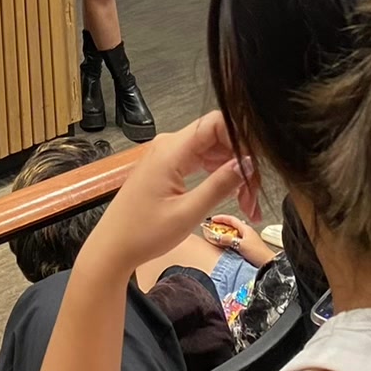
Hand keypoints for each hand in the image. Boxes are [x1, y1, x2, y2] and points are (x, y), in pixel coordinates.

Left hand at [79, 113, 258, 277]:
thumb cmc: (145, 233)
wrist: (113, 247)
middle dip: (241, 163)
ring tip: (248, 205)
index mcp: (172, 149)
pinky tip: (232, 196)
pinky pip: (201, 160)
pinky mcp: (169, 166)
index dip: (241, 137)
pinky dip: (218, 176)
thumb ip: (220, 185)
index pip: (216, 122)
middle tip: (254, 199)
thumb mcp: (188, 213)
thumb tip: (249, 162)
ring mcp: (168, 154)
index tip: (258, 164)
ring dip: (232, 173)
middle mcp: (170, 144)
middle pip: (218, 137)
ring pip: (212, 151)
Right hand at [201, 212, 271, 268]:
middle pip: (232, 225)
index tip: (213, 219)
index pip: (231, 219)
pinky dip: (229, 240)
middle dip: (222, 225)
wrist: (268, 263)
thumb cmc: (258, 253)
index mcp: (246, 228)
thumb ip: (228, 240)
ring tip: (218, 236)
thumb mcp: (240, 245)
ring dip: (225, 233)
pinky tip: (226, 244)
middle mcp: (247, 232)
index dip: (221, 218)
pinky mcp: (248, 246)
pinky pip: (236, 240)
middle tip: (213, 227)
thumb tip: (217, 237)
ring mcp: (248, 239)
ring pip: (234, 233)